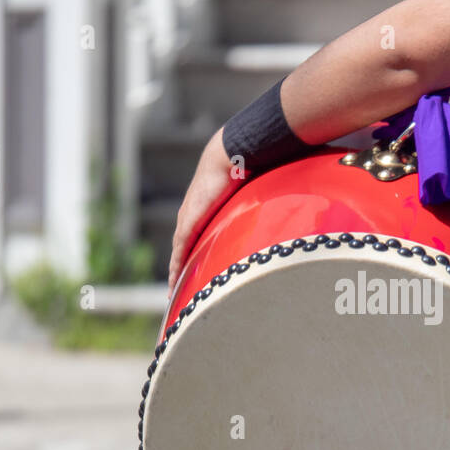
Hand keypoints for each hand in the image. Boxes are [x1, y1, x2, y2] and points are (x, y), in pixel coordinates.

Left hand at [168, 129, 241, 291]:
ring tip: (172, 294)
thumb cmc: (243, 169)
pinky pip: (180, 251)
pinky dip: (176, 267)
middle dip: (179, 271)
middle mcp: (190, 216)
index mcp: (202, 210)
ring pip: (178, 254)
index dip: (189, 257)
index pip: (191, 239)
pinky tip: (174, 281)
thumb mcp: (246, 194)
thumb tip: (277, 208)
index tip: (189, 274)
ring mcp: (187, 220)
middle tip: (176, 292)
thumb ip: (254, 206)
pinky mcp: (189, 222)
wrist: (231, 155)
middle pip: (181, 251)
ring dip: (175, 273)